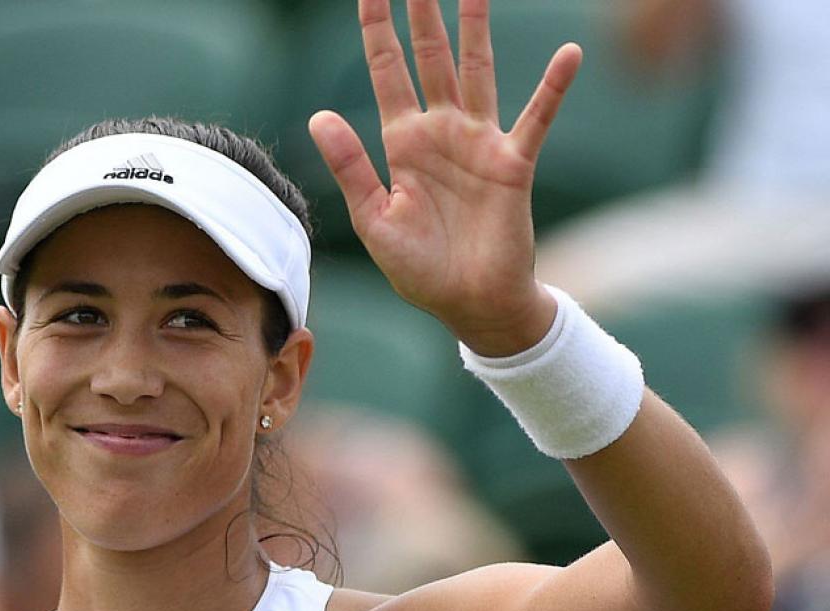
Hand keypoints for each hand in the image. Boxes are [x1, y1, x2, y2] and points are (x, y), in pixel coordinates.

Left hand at [309, 0, 581, 355]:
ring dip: (475, 29)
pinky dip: (552, 88)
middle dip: (423, 13)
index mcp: (402, 142)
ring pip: (478, 70)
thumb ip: (350, 166)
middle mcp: (441, 131)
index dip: (377, 31)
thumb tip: (318, 115)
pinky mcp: (514, 164)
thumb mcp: (373, 219)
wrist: (469, 305)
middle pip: (430, 57)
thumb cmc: (420, 269)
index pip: (387, 72)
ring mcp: (479, 143)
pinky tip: (569, 54)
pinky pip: (536, 118)